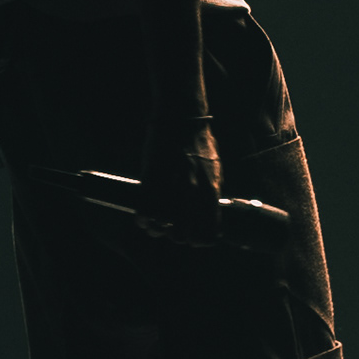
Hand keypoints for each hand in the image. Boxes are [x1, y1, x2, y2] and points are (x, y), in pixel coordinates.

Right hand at [131, 114, 227, 244]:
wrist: (181, 118)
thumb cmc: (200, 141)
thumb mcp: (215, 168)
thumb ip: (212, 191)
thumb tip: (211, 209)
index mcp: (210, 191)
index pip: (208, 233)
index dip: (199, 240)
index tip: (193, 236)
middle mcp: (191, 193)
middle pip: (181, 236)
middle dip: (176, 237)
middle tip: (172, 230)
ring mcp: (170, 187)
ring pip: (160, 227)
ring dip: (156, 229)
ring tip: (155, 224)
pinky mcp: (151, 179)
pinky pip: (143, 211)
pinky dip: (142, 218)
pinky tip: (144, 214)